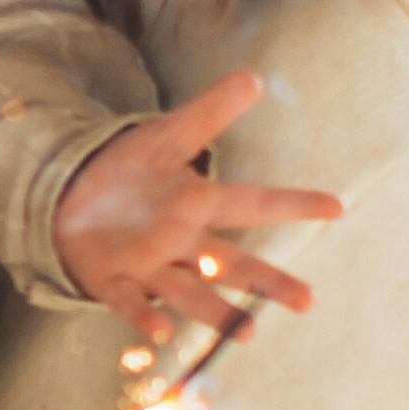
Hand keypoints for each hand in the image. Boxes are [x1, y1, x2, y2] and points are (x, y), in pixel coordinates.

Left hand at [45, 71, 336, 338]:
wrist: (71, 195)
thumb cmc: (129, 171)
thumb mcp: (168, 134)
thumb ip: (210, 111)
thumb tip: (254, 76)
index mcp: (198, 204)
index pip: (253, 203)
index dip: (293, 203)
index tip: (337, 206)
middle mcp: (181, 241)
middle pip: (230, 264)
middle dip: (266, 281)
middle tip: (307, 300)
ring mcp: (146, 264)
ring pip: (187, 291)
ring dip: (215, 311)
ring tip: (247, 333)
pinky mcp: (109, 279)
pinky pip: (129, 301)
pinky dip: (144, 315)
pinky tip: (160, 331)